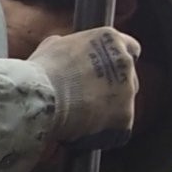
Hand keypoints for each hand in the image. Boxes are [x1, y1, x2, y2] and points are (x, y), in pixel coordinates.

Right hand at [35, 26, 141, 154]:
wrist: (40, 98)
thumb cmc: (42, 71)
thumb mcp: (54, 45)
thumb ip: (72, 46)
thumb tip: (67, 50)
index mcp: (111, 40)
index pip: (131, 48)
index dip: (118, 62)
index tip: (110, 71)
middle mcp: (125, 61)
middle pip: (129, 78)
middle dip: (115, 89)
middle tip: (90, 98)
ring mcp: (128, 90)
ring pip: (125, 104)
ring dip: (109, 110)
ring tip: (82, 117)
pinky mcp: (126, 116)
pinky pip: (120, 128)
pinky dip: (106, 132)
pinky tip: (85, 131)